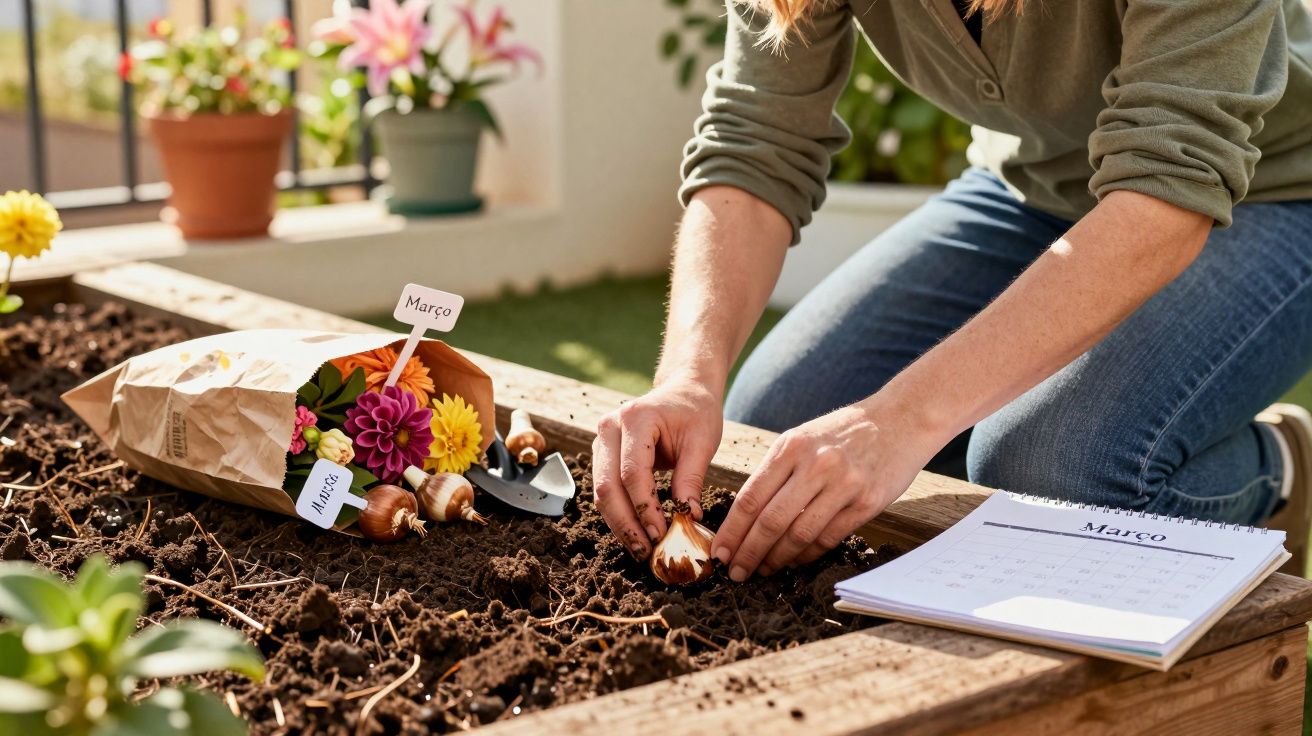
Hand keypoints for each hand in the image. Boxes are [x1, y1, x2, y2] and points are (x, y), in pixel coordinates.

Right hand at [593, 379, 723, 559]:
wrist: (683, 391)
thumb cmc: (695, 412)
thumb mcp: (702, 442)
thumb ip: (691, 479)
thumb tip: (688, 517)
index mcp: (635, 418)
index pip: (633, 473)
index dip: (646, 507)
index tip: (662, 533)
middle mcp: (609, 427)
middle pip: (607, 485)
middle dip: (626, 523)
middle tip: (646, 551)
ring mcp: (601, 440)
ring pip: (601, 492)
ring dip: (619, 523)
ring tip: (641, 548)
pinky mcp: (603, 454)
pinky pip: (605, 489)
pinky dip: (619, 514)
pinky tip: (636, 533)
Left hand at [712, 401, 934, 579]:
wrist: (901, 419)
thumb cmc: (844, 432)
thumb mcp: (803, 438)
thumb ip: (776, 472)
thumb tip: (745, 516)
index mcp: (791, 447)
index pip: (751, 498)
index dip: (732, 531)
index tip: (720, 551)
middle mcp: (815, 465)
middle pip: (770, 521)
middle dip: (748, 552)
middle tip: (734, 572)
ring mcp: (843, 485)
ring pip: (798, 535)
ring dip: (776, 559)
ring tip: (762, 570)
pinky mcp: (866, 503)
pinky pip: (828, 537)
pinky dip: (807, 554)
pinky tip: (794, 561)